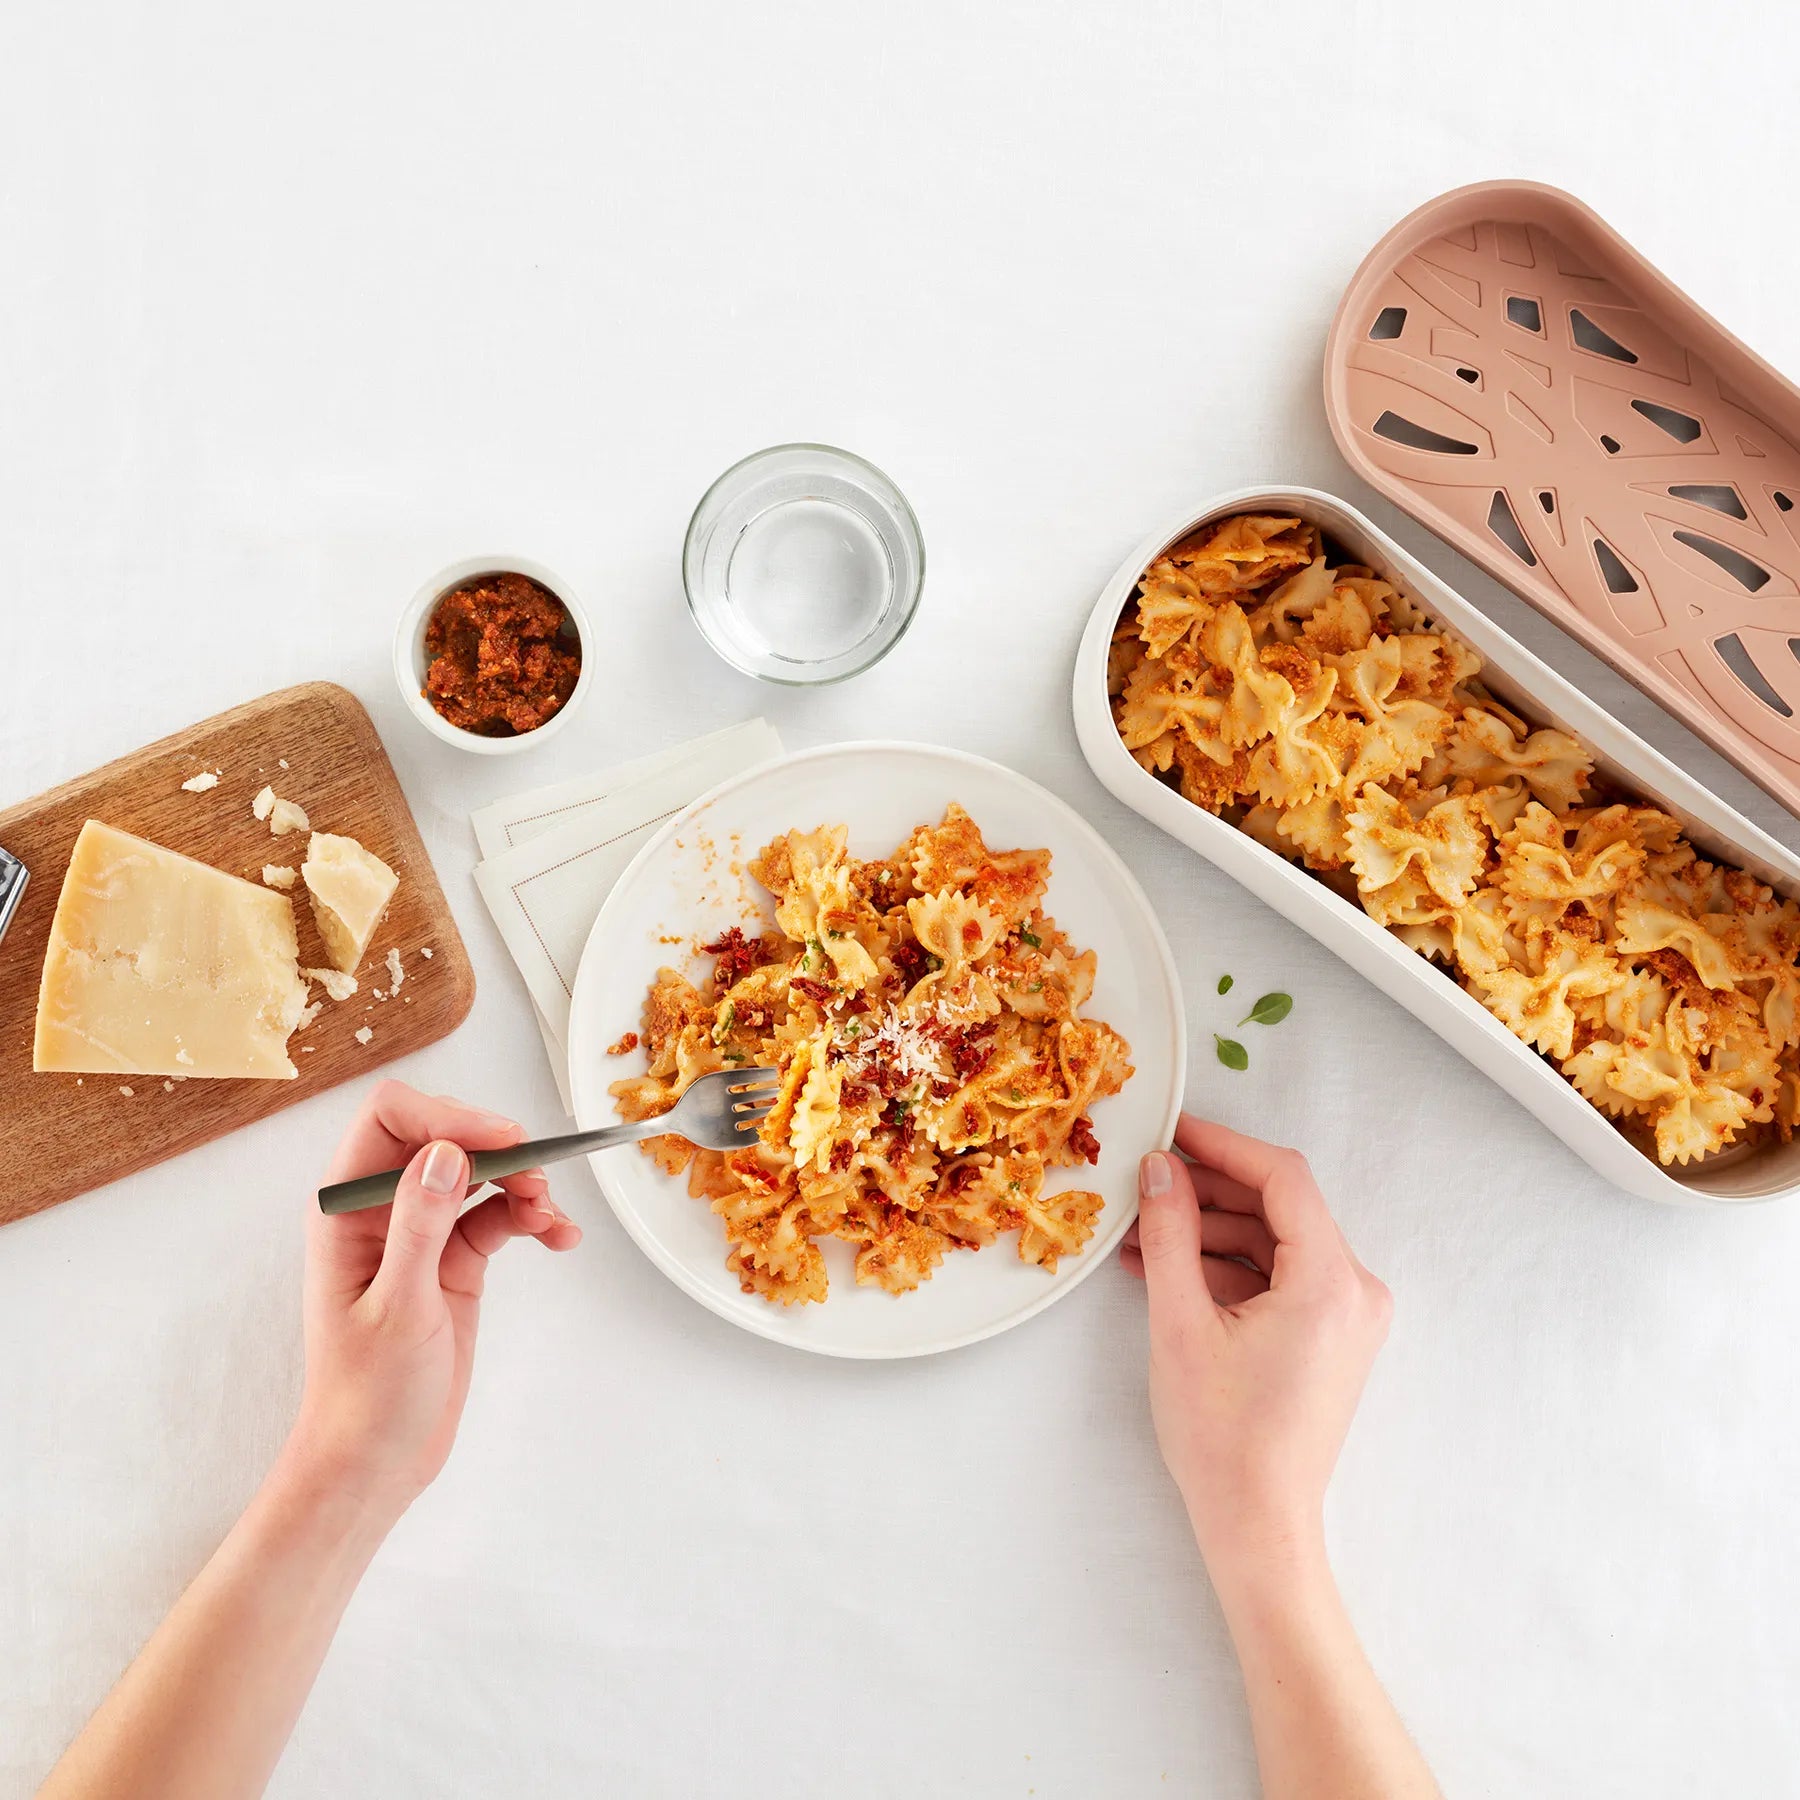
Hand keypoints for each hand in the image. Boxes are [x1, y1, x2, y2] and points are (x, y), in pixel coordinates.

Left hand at [284, 1080, 581, 1521]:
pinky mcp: (453, 1261)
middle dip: (497, 1148)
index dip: (448, 1116)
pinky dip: (533, 1218)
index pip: (391, 1119)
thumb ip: (420, 1224)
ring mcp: (420, 1234)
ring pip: (479, 1173)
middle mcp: (380, 1210)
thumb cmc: (367, 1397)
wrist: (376, 1463)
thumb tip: (445, 1152)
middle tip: (538, 1178)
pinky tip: (560, 1239)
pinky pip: (499, 1216)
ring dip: (524, 1182)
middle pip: (444, 1136)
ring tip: (552, 1218)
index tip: (504, 1141)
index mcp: (345, 1210)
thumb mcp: (398, 1308)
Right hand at [1121, 1114, 1390, 1577]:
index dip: (1224, 1146)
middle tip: (1148, 1180)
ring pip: (1276, 1243)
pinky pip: (1280, 1279)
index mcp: (1332, 1282)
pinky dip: (1229, 1269)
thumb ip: (1170, 1233)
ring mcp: (1347, 1318)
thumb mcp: (1180, 1323)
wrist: (1257, 1526)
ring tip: (1141, 1234)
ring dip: (1212, 1232)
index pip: (1282, 1179)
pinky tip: (1169, 1270)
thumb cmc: (1223, 1437)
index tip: (1174, 1130)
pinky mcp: (1330, 1339)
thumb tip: (1160, 1169)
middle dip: (1210, 1191)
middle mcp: (1355, 1292)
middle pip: (1281, 1208)